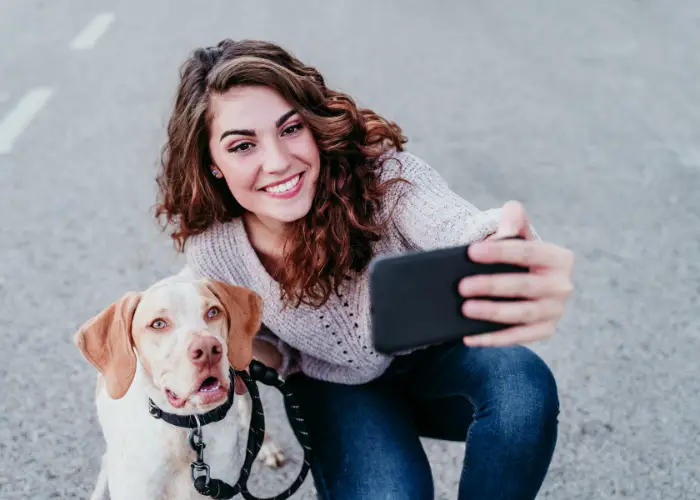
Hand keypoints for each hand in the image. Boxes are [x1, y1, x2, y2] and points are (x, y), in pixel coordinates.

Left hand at [458, 201, 573, 346]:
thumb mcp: (516, 233)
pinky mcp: (544, 331)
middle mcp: (562, 286)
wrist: (523, 279)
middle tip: (462, 286)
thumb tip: (511, 215)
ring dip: (493, 313)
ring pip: (522, 314)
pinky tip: (469, 336)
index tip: (471, 251)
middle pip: (525, 285)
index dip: (500, 252)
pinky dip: (493, 339)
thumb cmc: (516, 254)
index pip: (528, 252)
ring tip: (465, 309)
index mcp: (559, 258)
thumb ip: (513, 219)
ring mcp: (554, 311)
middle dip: (492, 286)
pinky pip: (518, 337)